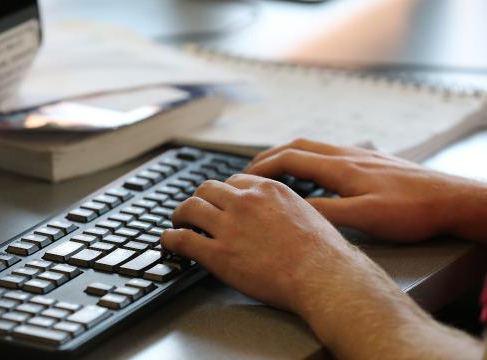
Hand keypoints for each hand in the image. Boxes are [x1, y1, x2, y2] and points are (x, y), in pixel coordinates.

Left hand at [161, 174, 358, 310]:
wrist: (323, 277)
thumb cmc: (324, 253)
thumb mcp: (309, 213)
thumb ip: (287, 207)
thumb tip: (280, 213)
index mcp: (268, 190)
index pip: (235, 180)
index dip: (224, 192)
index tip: (220, 200)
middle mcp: (245, 202)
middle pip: (208, 189)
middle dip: (200, 199)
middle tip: (195, 210)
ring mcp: (229, 226)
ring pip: (190, 208)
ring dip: (180, 215)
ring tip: (177, 222)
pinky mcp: (218, 254)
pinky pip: (182, 239)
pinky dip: (169, 238)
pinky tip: (167, 241)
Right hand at [244, 138, 486, 242]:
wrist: (453, 199)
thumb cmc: (413, 211)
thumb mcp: (365, 217)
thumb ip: (326, 212)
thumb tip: (290, 209)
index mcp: (341, 168)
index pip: (291, 160)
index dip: (263, 167)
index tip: (243, 177)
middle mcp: (348, 156)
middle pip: (299, 147)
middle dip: (270, 156)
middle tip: (251, 170)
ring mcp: (361, 156)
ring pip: (315, 148)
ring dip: (290, 155)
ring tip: (275, 170)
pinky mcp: (373, 162)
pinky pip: (331, 153)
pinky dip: (311, 159)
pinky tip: (317, 174)